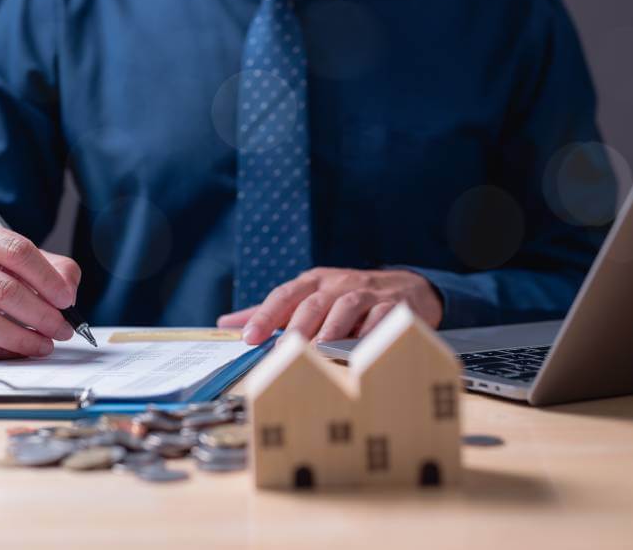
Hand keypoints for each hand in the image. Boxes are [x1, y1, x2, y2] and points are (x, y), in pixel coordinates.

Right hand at [0, 218, 80, 358]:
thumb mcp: (18, 262)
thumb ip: (53, 269)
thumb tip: (68, 293)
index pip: (17, 251)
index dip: (47, 278)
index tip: (67, 300)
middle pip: (4, 288)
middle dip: (41, 314)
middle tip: (62, 329)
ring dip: (23, 337)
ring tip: (45, 344)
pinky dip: (2, 351)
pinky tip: (19, 351)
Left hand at [217, 268, 441, 344]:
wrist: (406, 287)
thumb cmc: (347, 297)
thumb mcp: (310, 297)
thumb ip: (270, 312)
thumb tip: (226, 324)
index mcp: (313, 283)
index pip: (284, 296)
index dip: (265, 315)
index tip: (248, 338)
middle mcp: (337, 284)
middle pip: (313, 302)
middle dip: (296, 325)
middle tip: (283, 347)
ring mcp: (367, 294)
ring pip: (346, 307)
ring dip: (331, 328)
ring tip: (318, 349)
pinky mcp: (393, 306)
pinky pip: (381, 317)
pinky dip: (370, 333)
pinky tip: (359, 349)